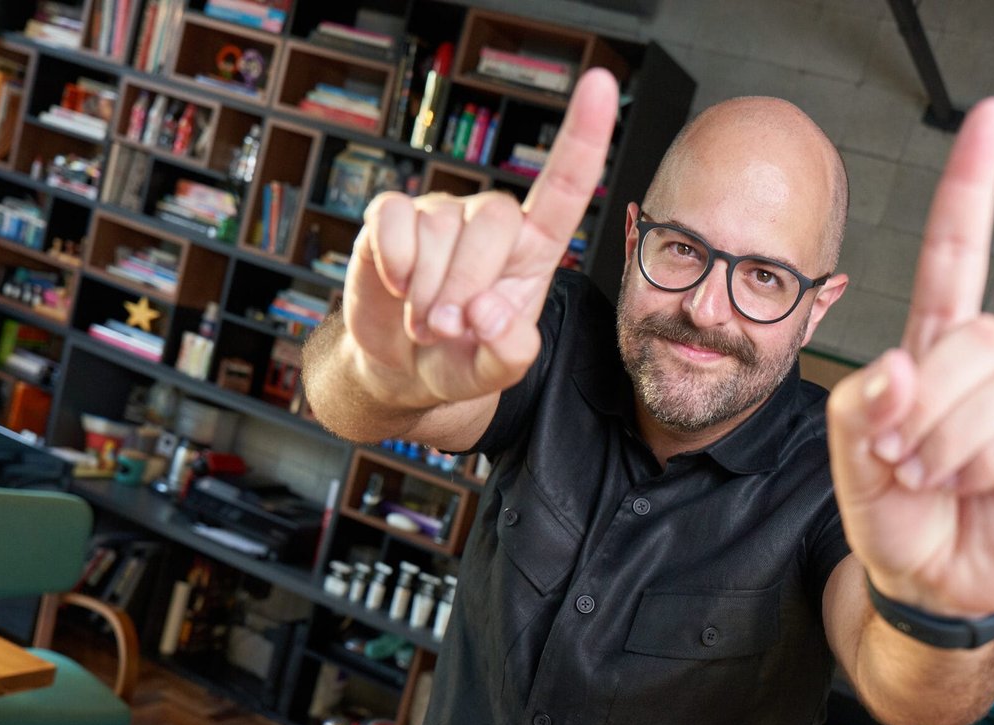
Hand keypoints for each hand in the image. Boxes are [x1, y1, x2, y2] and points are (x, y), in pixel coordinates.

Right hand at [342, 69, 619, 407]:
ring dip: (427, 292)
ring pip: (440, 231)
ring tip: (426, 321)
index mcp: (534, 249)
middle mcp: (491, 221)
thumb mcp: (496, 371)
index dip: (583, 136)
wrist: (402, 368)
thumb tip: (486, 311)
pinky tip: (398, 288)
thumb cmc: (462, 359)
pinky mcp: (393, 215)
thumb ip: (509, 353)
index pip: (565, 186)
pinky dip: (394, 264)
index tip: (601, 84)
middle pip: (495, 222)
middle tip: (449, 330)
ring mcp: (442, 212)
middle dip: (468, 288)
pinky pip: (394, 221)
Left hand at [826, 98, 993, 618]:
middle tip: (900, 454)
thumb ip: (861, 405)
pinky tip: (970, 486)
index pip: (956, 254)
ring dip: (947, 439)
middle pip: (975, 331)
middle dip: (925, 400)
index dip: (972, 186)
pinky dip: (983, 463)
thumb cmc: (896, 518)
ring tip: (929, 477)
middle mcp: (986, 369)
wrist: (928, 586)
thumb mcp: (851, 459)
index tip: (992, 120)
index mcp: (933, 352)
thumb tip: (901, 366)